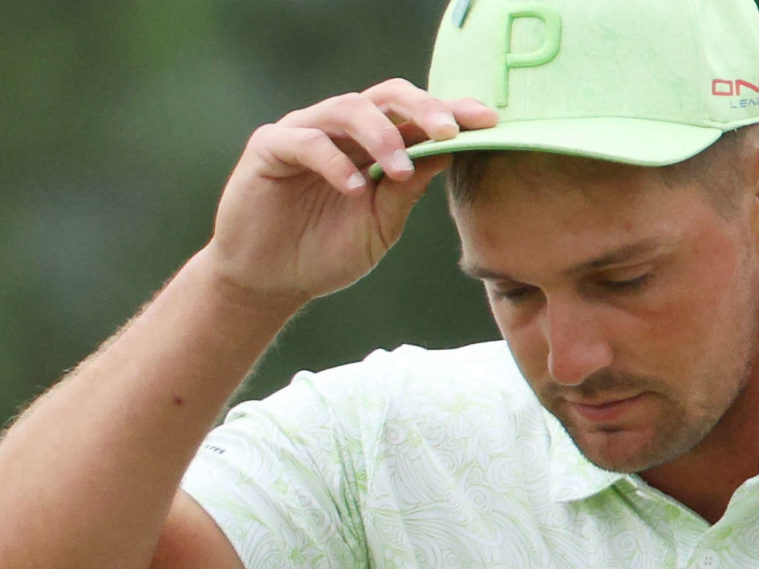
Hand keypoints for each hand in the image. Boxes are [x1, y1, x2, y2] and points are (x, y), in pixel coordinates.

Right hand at [203, 78, 497, 304]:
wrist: (269, 282)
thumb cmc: (324, 252)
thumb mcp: (380, 225)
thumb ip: (408, 190)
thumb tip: (449, 153)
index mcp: (373, 144)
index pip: (416, 115)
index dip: (452, 111)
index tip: (489, 123)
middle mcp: (341, 129)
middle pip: (386, 96)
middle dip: (422, 108)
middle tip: (448, 131)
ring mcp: (305, 132)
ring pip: (348, 109)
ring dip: (381, 136)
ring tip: (400, 170)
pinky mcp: (270, 147)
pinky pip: (307, 142)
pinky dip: (334, 162)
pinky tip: (354, 189)